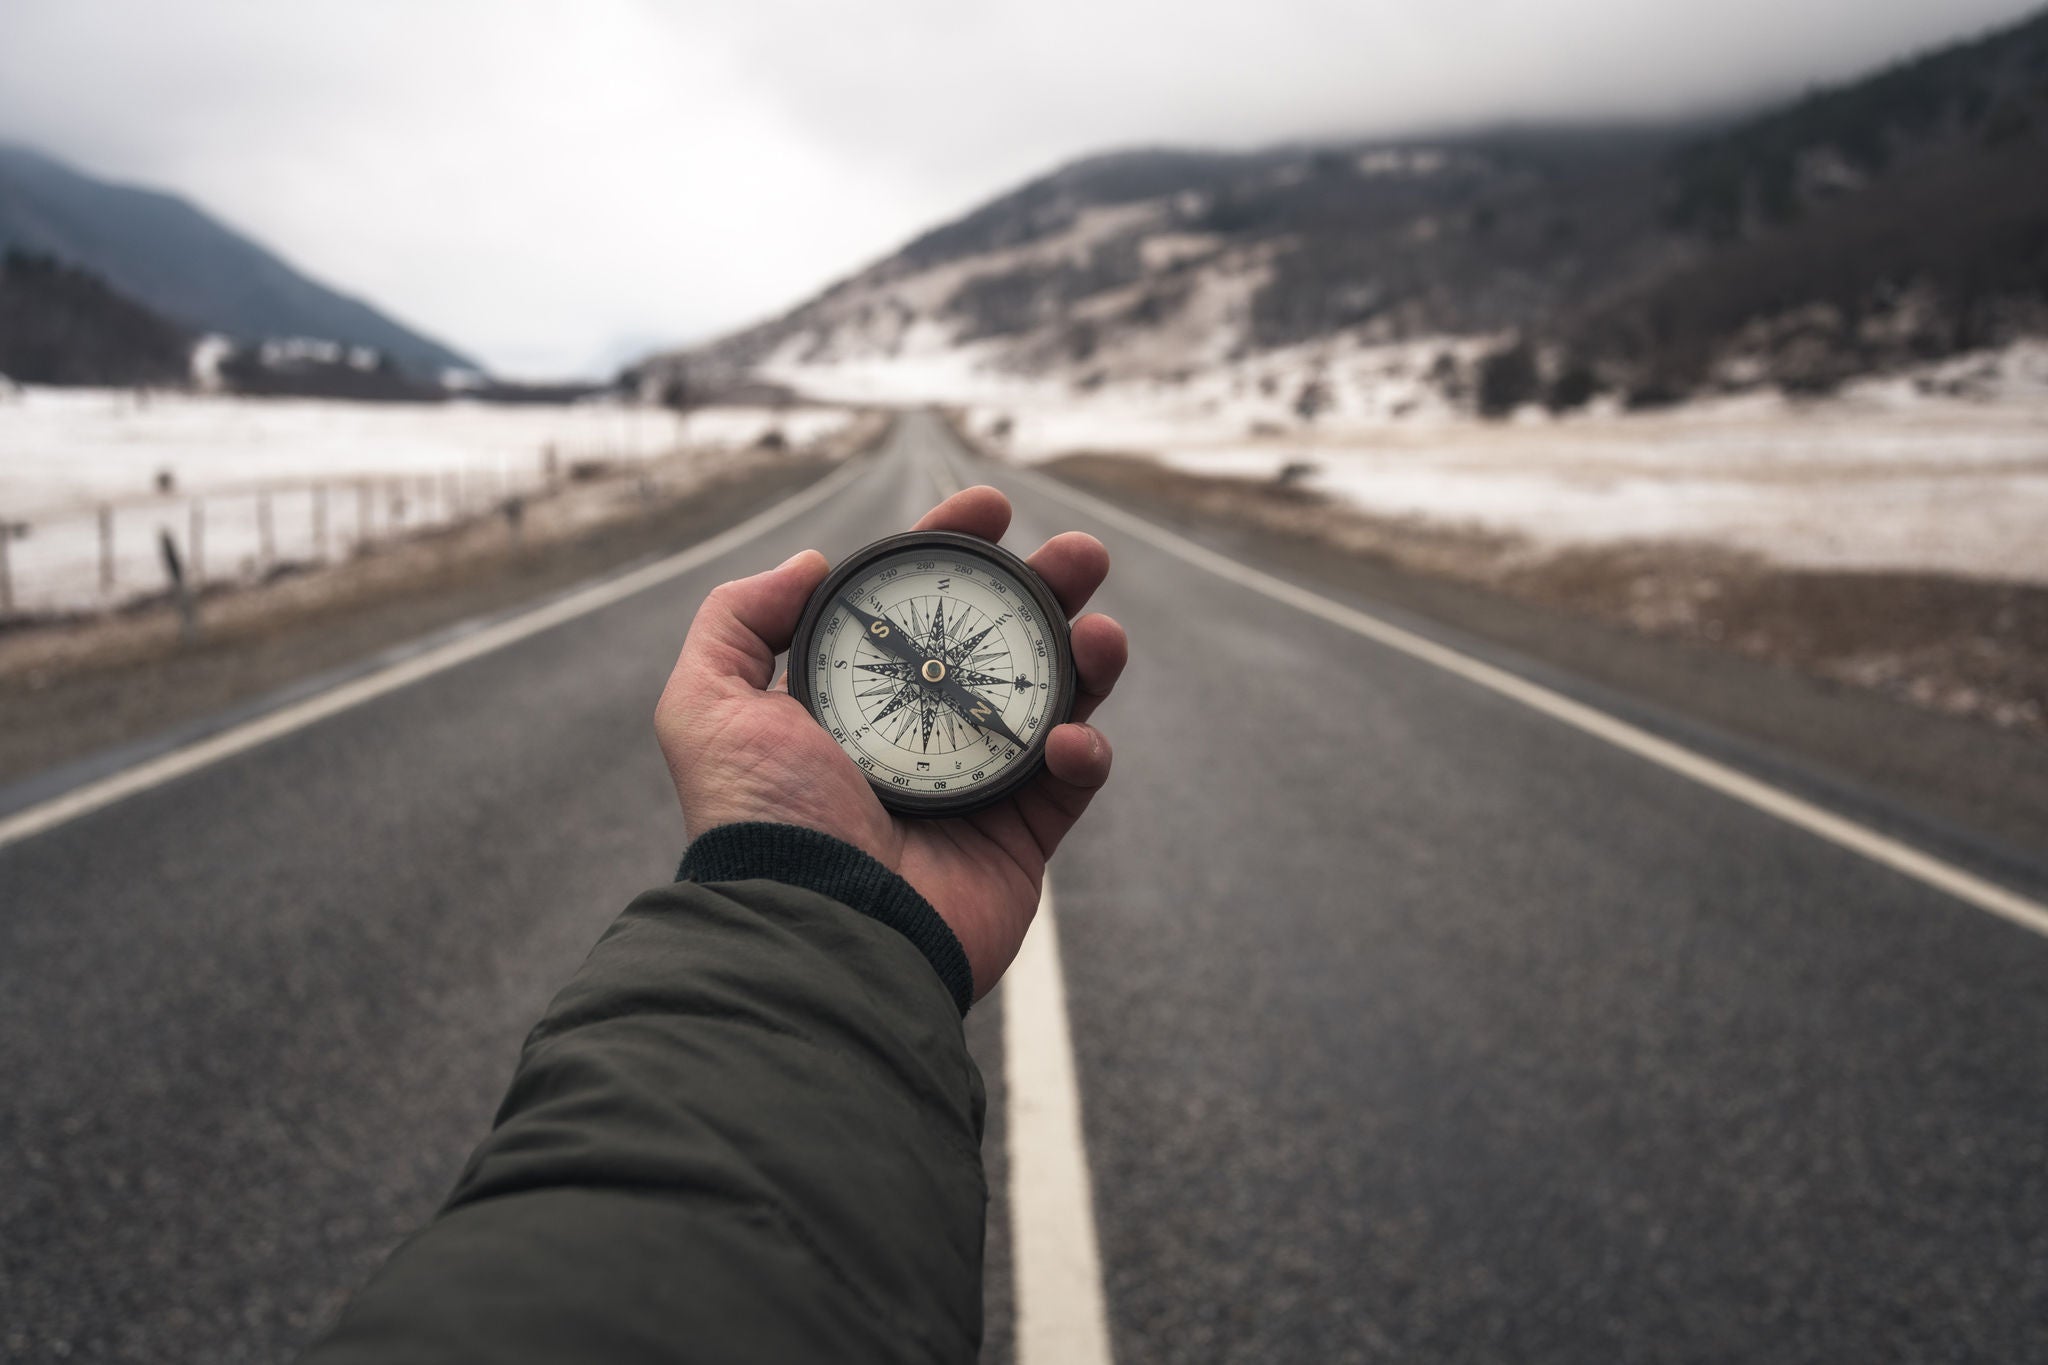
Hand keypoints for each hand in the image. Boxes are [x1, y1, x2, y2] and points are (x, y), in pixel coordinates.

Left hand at [655, 486, 1127, 998]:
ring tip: (1102, 632)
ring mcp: (976, 784)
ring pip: (1054, 698)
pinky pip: (1073, 779)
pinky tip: (1067, 739)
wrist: (816, 931)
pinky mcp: (1020, 838)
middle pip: (999, 639)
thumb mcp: (707, 705)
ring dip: (1088, 653)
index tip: (992, 505)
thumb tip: (809, 562)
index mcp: (854, 697)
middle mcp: (919, 732)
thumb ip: (738, 620)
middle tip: (1080, 556)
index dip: (952, 547)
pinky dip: (1084, 749)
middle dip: (1046, 587)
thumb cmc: (763, 821)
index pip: (913, 603)